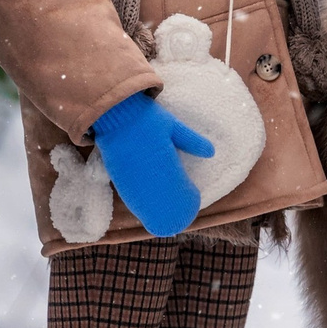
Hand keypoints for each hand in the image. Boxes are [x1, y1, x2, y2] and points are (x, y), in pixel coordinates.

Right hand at [90, 91, 215, 236]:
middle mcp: (146, 176)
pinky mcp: (117, 177)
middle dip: (170, 210)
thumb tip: (211, 152)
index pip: (177, 189)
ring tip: (164, 214)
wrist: (115, 112)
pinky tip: (146, 206)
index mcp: (163, 163)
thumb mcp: (173, 126)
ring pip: (144, 203)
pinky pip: (131, 196)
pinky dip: (140, 203)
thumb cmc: (146, 118)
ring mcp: (130, 179)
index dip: (185, 200)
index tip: (193, 202)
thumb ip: (191, 141)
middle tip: (180, 216)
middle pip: (160, 202)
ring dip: (154, 209)